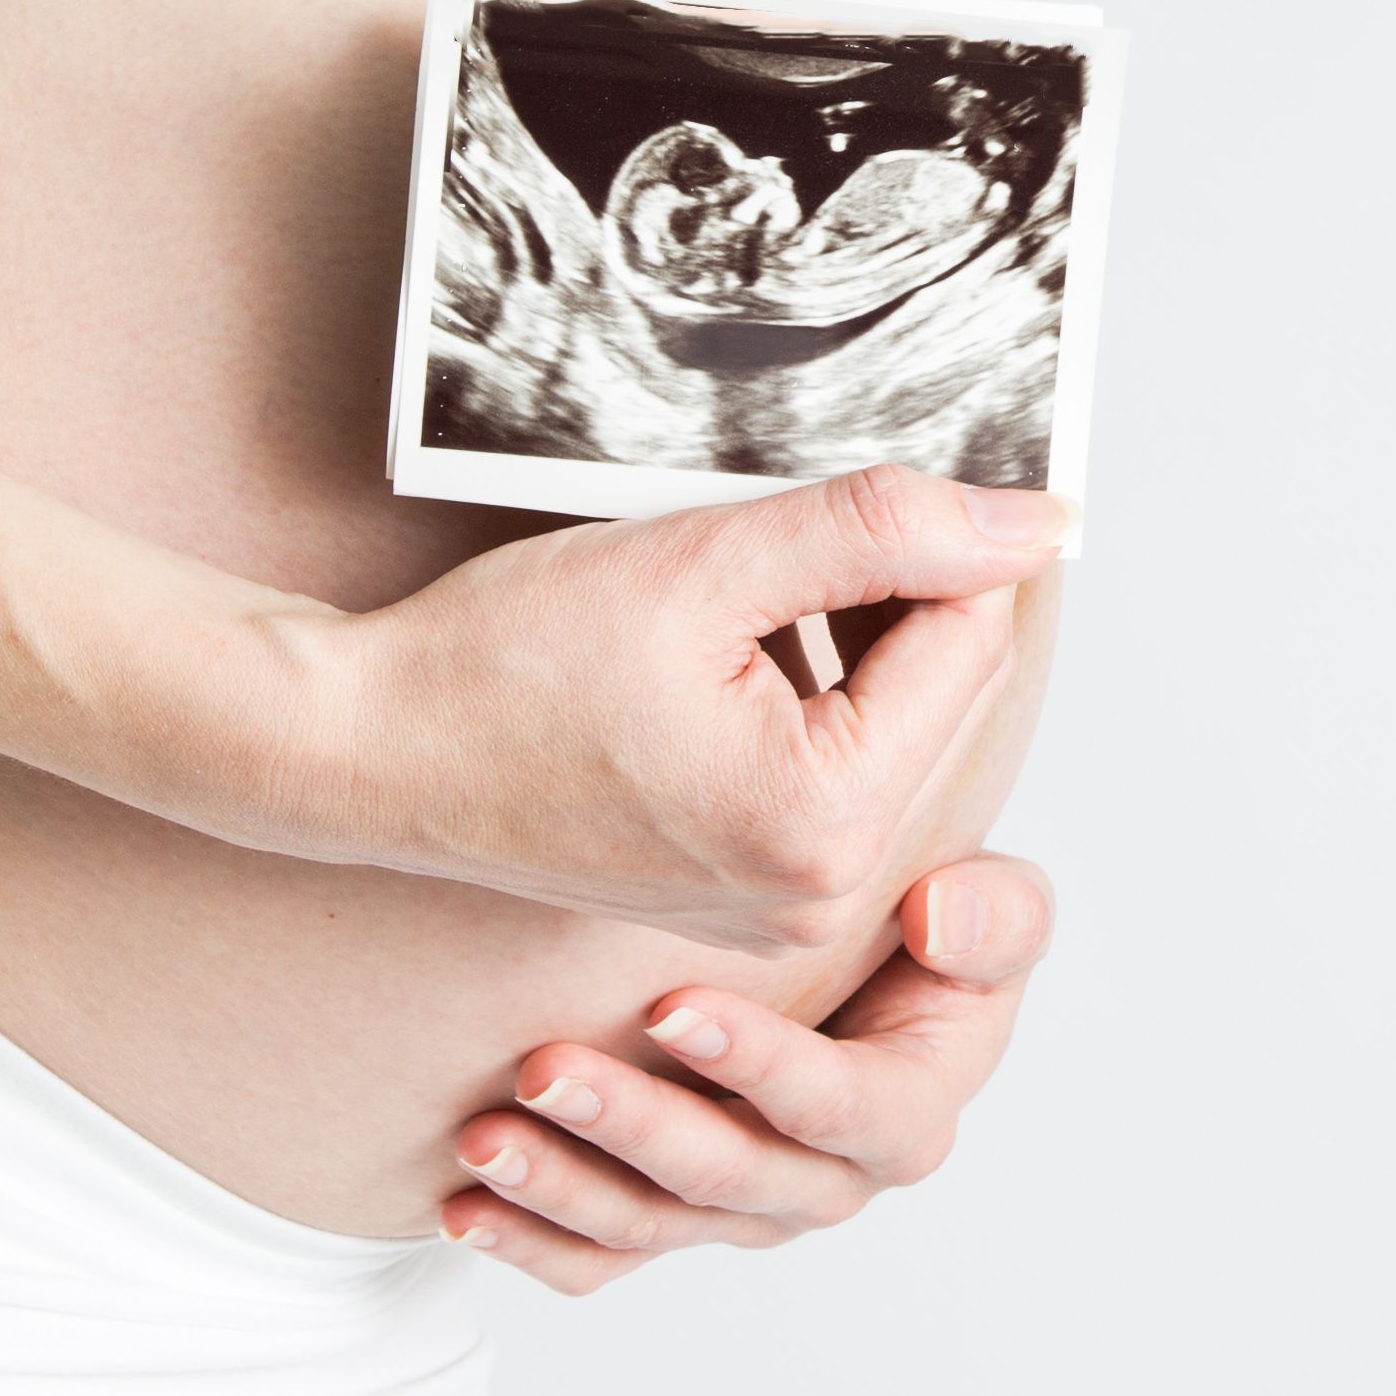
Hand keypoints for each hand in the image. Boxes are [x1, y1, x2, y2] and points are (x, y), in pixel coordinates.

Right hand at [291, 468, 1063, 952]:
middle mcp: (817, 893)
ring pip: (877, 721)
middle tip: (752, 552)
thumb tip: (1029, 522)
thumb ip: (880, 532)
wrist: (366, 748)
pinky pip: (822, 767)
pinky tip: (695, 665)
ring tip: (702, 617)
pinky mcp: (745, 894)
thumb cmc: (498, 666)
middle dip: (874, 597)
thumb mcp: (703, 563)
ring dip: (829, 642)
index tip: (866, 487)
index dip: (935, 541)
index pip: (968, 643)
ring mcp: (780, 908)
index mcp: (822, 821)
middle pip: (932, 689)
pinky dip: (787, 695)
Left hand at [441, 853, 1056, 1292]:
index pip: (842, 1108)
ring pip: (653, 1225)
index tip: (669, 1006)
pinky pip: (600, 1259)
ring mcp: (742, 1209)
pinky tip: (463, 1207)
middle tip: (543, 1069)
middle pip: (732, 1178)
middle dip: (635, 1129)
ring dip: (562, 1188)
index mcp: (910, 1106)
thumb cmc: (915, 922)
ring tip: (479, 1137)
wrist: (846, 952)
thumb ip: (995, 917)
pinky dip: (530, 1241)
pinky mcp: (672, 1219)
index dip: (761, 1066)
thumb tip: (941, 914)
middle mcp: (828, 1177)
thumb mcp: (981, 909)